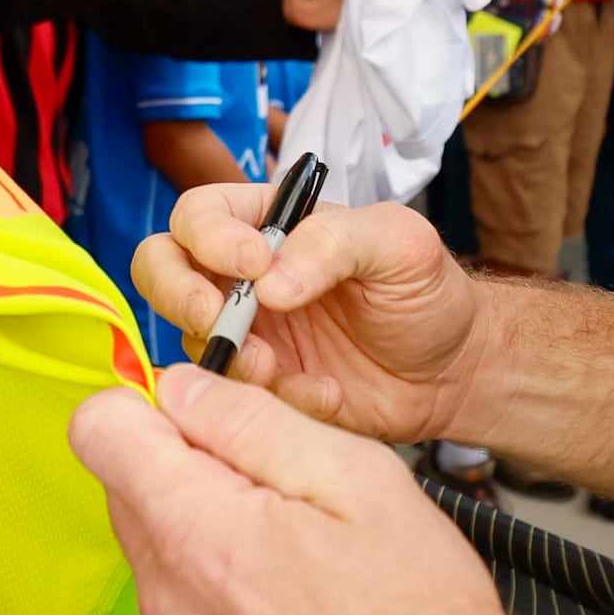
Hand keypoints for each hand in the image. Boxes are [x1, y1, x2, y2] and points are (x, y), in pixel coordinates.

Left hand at [71, 361, 542, 614]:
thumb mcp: (360, 481)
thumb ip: (253, 422)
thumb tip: (183, 388)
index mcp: (196, 533)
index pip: (98, 431)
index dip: (151, 405)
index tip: (210, 416)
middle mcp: (168, 603)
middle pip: (129, 493)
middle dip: (188, 469)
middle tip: (283, 487)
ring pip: (162, 559)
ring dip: (211, 538)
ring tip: (304, 557)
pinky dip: (229, 605)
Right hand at [132, 190, 489, 444]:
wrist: (454, 372)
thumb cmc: (426, 293)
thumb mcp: (400, 246)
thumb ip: (336, 243)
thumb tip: (270, 281)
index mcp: (270, 226)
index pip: (200, 215)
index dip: (210, 237)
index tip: (253, 264)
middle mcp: (242, 278)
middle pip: (160, 267)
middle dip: (177, 293)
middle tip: (215, 318)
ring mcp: (247, 335)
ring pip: (185, 339)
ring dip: (226, 354)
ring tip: (277, 368)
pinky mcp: (260, 390)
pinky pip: (233, 397)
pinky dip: (276, 398)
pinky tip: (325, 394)